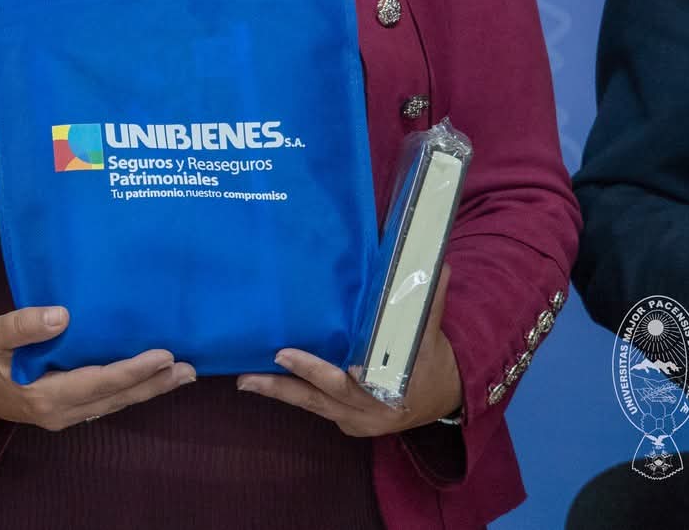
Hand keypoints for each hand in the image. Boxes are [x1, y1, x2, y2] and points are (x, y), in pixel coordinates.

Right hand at [0, 306, 194, 429]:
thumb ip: (24, 324)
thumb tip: (62, 315)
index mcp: (46, 396)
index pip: (100, 382)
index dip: (134, 370)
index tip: (163, 355)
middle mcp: (62, 413)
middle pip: (117, 398)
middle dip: (154, 384)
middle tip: (189, 369)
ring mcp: (65, 416)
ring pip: (115, 403)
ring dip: (148, 389)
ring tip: (181, 375)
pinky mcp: (67, 411)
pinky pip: (105, 402)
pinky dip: (130, 390)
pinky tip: (148, 379)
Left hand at [238, 266, 458, 435]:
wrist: (444, 401)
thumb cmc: (433, 362)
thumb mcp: (429, 334)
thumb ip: (426, 302)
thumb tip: (433, 263)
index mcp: (395, 387)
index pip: (367, 377)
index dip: (343, 369)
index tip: (325, 361)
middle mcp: (374, 410)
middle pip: (331, 393)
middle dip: (301, 376)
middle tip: (275, 356)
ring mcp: (359, 421)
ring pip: (314, 405)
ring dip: (280, 391)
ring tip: (245, 381)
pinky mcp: (347, 424)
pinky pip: (316, 408)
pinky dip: (291, 395)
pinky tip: (261, 383)